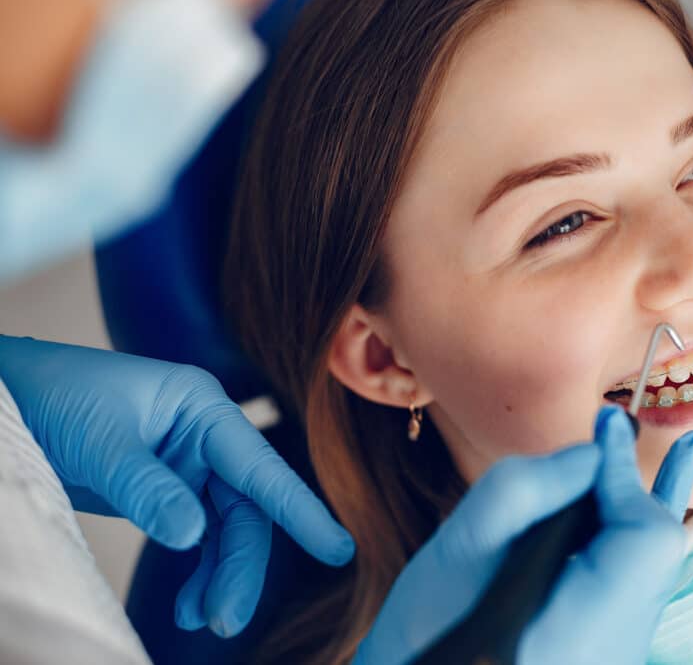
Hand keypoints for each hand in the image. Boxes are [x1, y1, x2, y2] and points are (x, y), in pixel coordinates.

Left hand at [0, 336, 354, 637]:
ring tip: (202, 618)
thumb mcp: (100, 444)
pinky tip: (188, 602)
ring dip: (218, 575)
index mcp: (201, 408)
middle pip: (245, 509)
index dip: (301, 510)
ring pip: (224, 529)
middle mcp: (204, 437)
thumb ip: (149, 490)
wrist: (7, 398)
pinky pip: (196, 535)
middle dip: (240, 565)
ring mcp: (186, 465)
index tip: (336, 550)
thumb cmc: (52, 398)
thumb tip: (193, 537)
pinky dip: (195, 569)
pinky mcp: (164, 490)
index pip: (260, 466)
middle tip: (225, 618)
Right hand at [354, 404, 692, 663]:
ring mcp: (613, 656)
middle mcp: (613, 649)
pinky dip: (633, 534)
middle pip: (655, 554)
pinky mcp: (602, 651)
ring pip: (651, 568)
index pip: (642, 536)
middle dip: (637, 484)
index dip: (625, 473)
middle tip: (620, 426)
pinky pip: (636, 583)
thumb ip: (524, 491)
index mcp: (581, 629)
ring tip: (682, 448)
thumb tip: (590, 455)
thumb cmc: (426, 631)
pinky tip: (646, 500)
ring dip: (646, 504)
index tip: (606, 423)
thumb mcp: (459, 551)